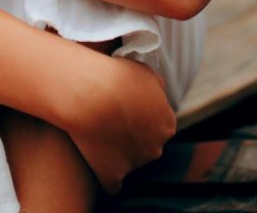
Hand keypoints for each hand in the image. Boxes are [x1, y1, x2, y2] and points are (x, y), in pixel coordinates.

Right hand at [65, 57, 176, 193]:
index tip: (122, 109)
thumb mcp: (145, 72)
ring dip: (117, 152)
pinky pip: (111, 183)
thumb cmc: (116, 77)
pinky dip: (105, 175)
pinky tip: (96, 162)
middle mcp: (156, 147)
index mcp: (167, 123)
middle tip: (109, 120)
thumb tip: (157, 94)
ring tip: (97, 133)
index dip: (139, 117)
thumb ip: (156, 88)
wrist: (90, 93)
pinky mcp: (113, 175)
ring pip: (129, 162)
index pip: (157, 126)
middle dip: (131, 137)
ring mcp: (135, 163)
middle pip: (146, 146)